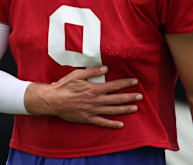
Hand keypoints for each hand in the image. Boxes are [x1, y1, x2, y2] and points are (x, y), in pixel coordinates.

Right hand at [24, 65, 141, 127]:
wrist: (52, 101)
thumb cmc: (63, 86)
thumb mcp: (77, 75)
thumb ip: (92, 71)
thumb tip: (105, 68)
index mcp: (94, 89)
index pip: (114, 86)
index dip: (126, 83)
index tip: (135, 82)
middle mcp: (95, 101)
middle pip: (116, 99)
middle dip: (129, 97)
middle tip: (140, 96)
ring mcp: (92, 111)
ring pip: (112, 111)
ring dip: (125, 109)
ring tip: (135, 108)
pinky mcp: (87, 119)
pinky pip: (102, 122)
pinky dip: (112, 124)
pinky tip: (120, 124)